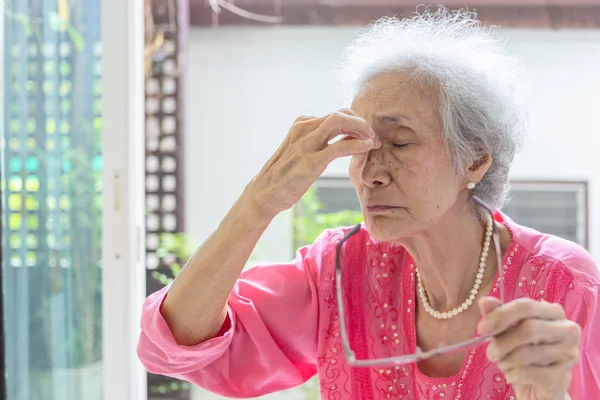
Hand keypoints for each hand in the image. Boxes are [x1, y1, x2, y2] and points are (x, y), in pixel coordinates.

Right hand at [246, 109, 379, 217]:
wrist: (264, 194)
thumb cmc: (285, 175)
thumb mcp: (301, 151)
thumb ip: (319, 141)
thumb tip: (346, 138)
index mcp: (301, 125)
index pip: (337, 113)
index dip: (356, 121)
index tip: (368, 135)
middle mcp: (303, 129)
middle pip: (341, 113)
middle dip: (362, 123)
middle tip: (374, 138)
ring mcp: (305, 144)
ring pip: (340, 122)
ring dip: (363, 130)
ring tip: (373, 143)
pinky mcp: (310, 161)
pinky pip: (339, 146)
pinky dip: (357, 145)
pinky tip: (367, 148)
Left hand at [478, 297, 580, 399]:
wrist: (539, 385)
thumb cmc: (524, 350)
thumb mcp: (508, 330)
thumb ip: (498, 315)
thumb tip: (484, 301)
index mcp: (554, 312)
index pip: (526, 306)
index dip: (501, 315)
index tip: (482, 328)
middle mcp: (567, 330)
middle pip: (529, 329)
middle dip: (502, 342)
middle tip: (490, 352)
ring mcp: (569, 354)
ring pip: (527, 353)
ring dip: (506, 360)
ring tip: (502, 363)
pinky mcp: (562, 376)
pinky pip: (528, 373)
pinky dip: (513, 374)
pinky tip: (513, 375)